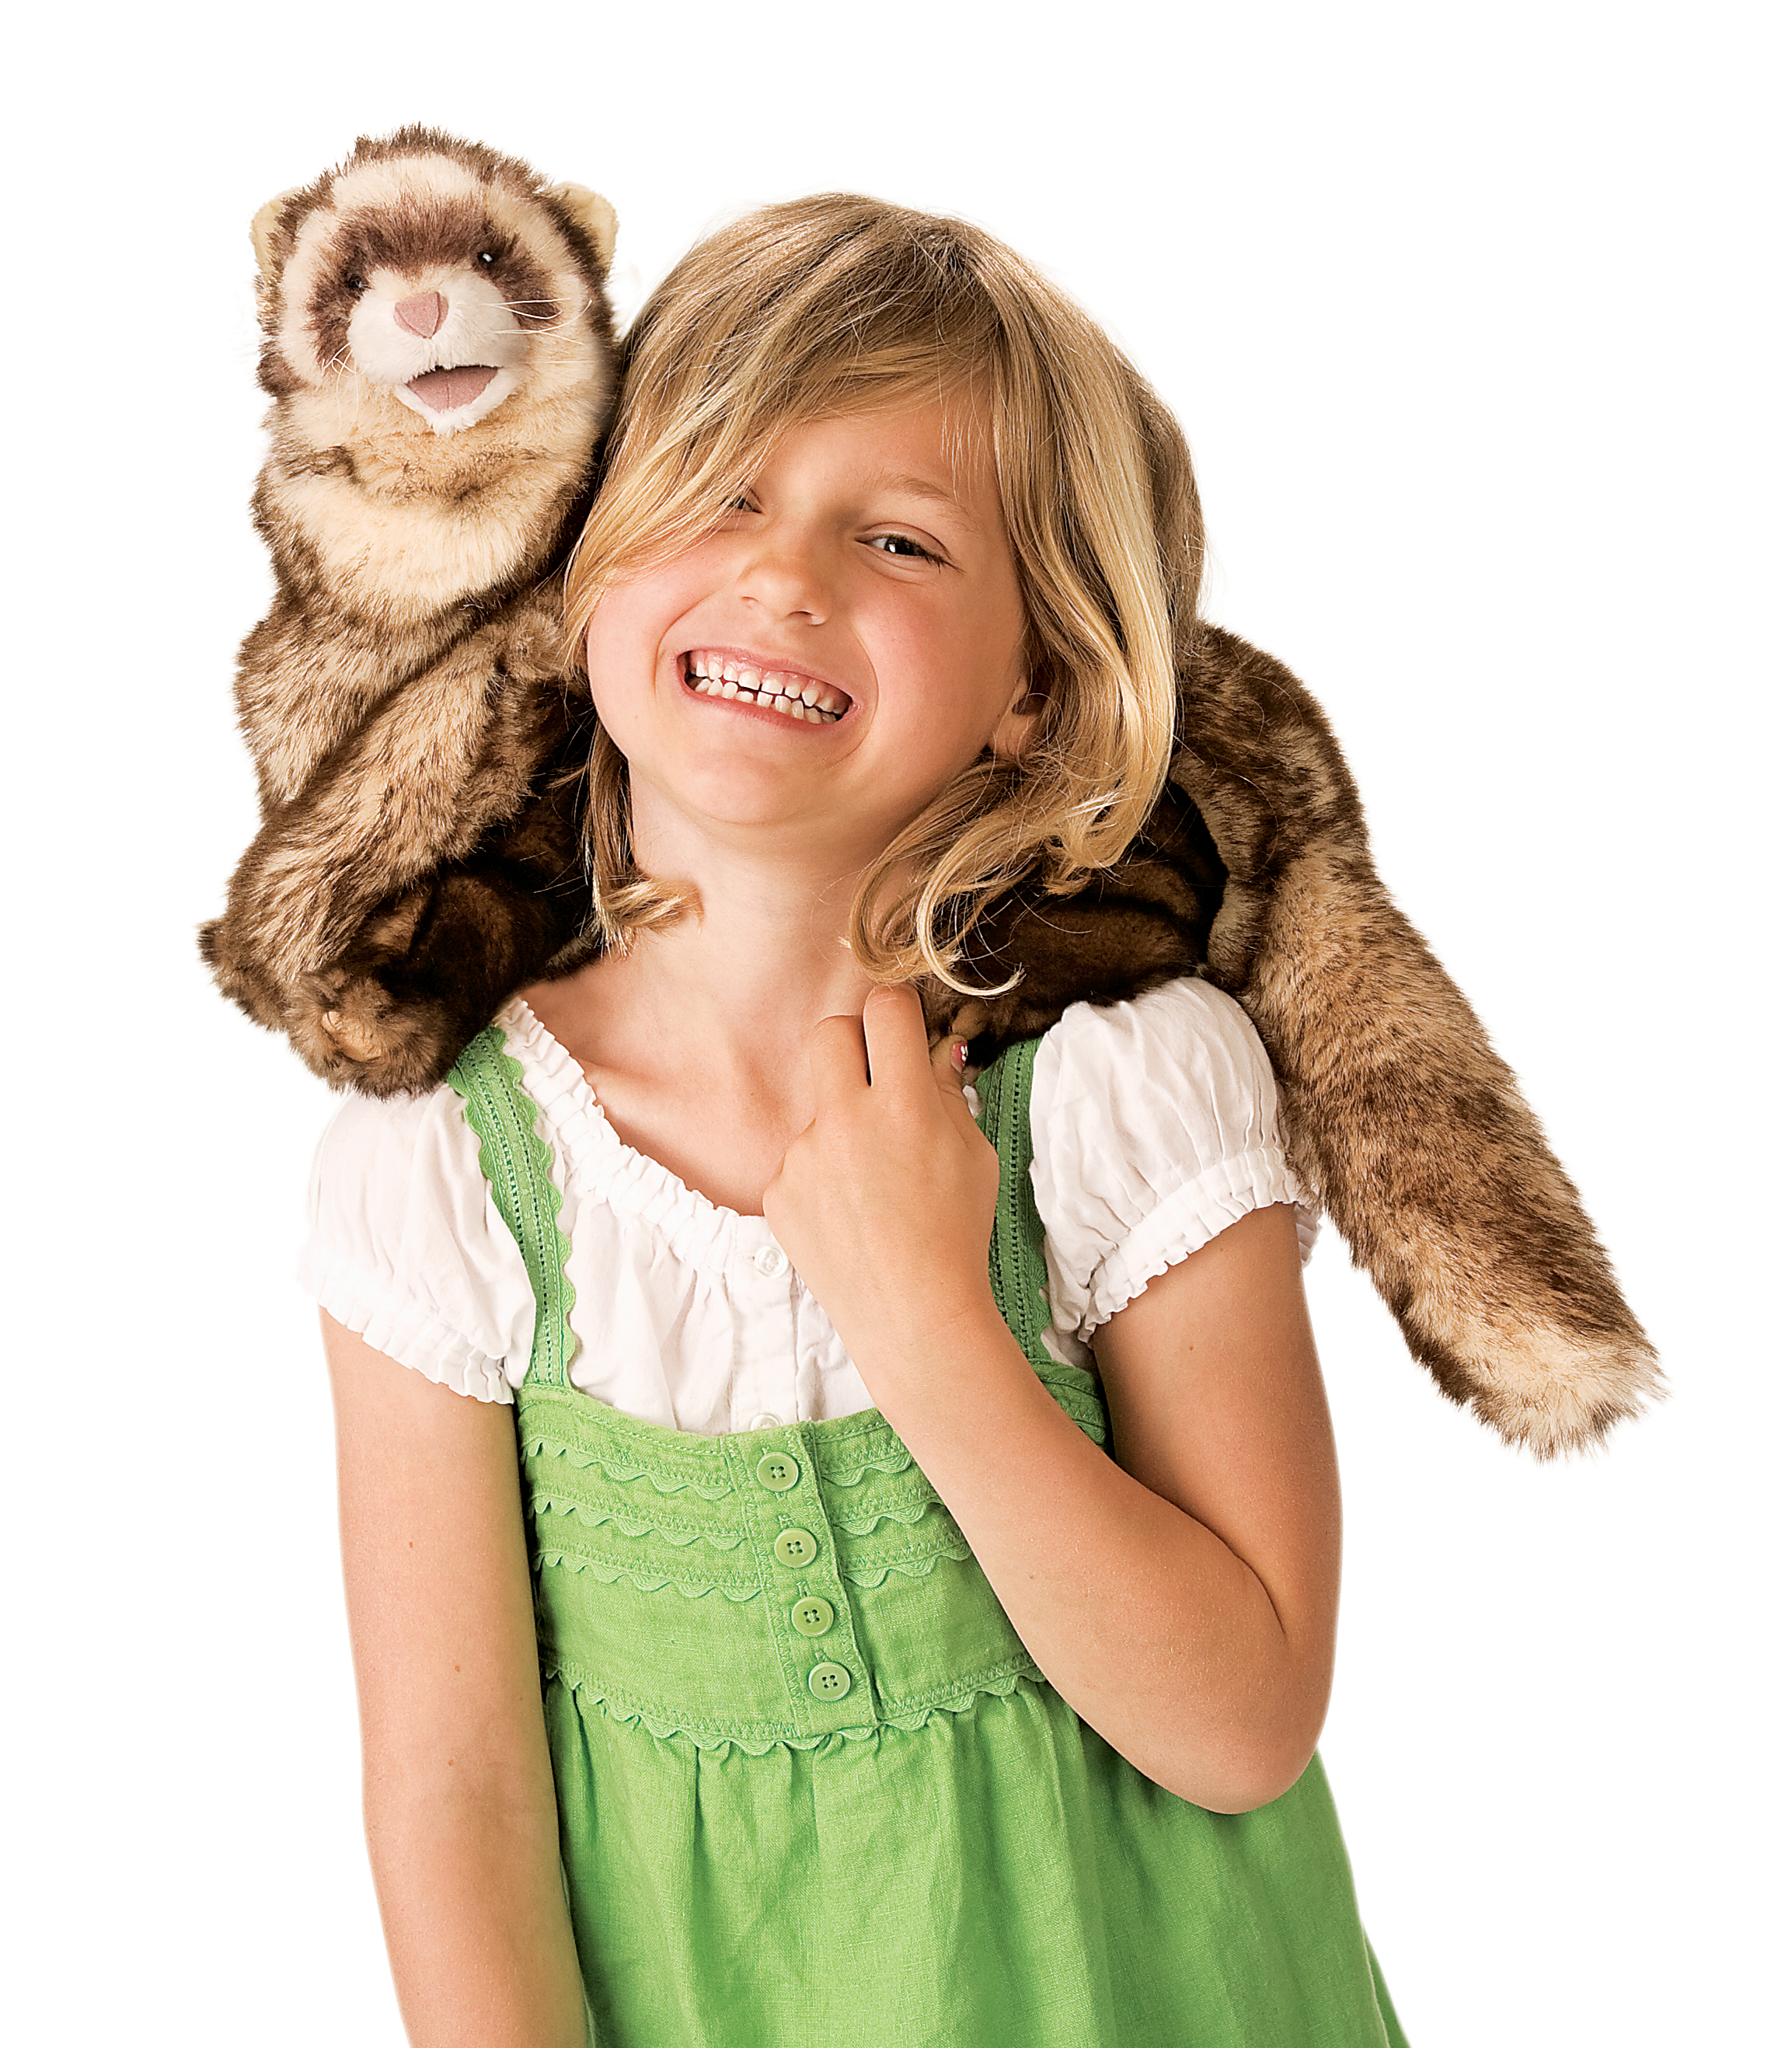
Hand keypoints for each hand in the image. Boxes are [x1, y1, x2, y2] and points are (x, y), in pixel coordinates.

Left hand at [763, 985, 1000, 1386]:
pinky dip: (823, 1177)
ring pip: (817, 1108)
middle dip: (851, 1041)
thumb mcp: (973, 1156)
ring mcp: (804, 1156)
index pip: (886, 1010)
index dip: (896, 1010)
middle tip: (872, 1076)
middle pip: (827, 1032)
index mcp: (903, 1105)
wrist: (913, 1315)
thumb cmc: (955, 1234)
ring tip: (874, 1184)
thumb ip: (945, 1093)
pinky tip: (850, 1215)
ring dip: (842, 1126)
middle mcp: (845, 1121)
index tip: (899, 1026)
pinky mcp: (777, 1190)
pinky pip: (800, 1160)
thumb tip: (932, 1050)